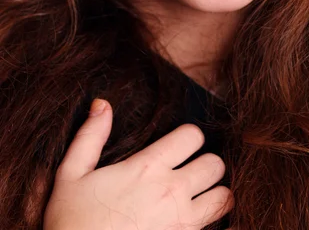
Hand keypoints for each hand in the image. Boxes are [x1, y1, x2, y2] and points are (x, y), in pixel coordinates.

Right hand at [44, 99, 234, 229]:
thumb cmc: (72, 222)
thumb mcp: (71, 175)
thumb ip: (89, 137)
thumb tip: (102, 104)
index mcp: (147, 168)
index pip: (192, 136)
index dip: (189, 137)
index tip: (181, 145)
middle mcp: (171, 191)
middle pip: (215, 164)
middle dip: (207, 164)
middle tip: (193, 171)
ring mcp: (182, 222)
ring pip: (224, 197)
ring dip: (215, 194)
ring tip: (201, 195)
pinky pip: (219, 229)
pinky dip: (216, 223)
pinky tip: (203, 221)